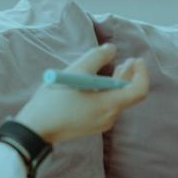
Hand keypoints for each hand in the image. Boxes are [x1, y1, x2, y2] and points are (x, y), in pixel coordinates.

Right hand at [15, 44, 149, 143]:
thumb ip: (96, 57)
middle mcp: (110, 116)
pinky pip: (108, 106)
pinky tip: (102, 82)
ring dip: (120, 82)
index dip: (142, 74)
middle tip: (131, 60)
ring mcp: (102, 123)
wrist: (35, 129)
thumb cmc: (54, 100)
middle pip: (128, 94)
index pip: (139, 91)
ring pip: (118, 100)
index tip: (138, 60)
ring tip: (121, 67)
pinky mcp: (93, 124)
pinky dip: (110, 92)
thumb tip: (112, 49)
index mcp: (109, 105)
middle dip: (131, 76)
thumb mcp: (75, 72)